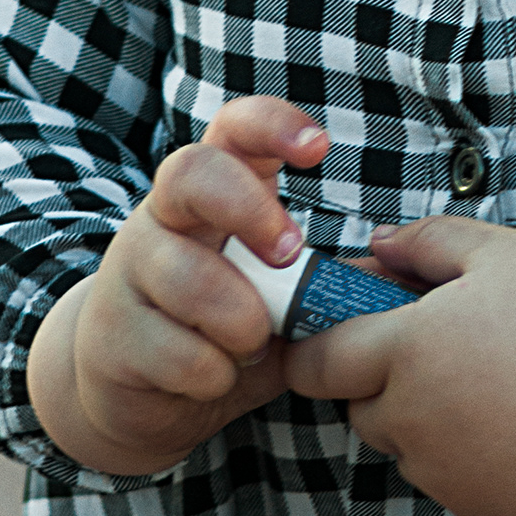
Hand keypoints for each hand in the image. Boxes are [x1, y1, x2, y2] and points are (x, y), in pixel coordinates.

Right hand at [25, 97, 326, 476]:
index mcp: (213, 192)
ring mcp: (129, 270)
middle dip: (249, 210)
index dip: (273, 124)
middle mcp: (164, 216)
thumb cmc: (224, 326)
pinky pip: (175, 351)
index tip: (319, 149)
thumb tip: (404, 274)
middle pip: (191, 172)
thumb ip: (323, 277)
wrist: (136, 391)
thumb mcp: (279, 293)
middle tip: (289, 256)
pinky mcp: (111, 333)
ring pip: (186, 275)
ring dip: (239, 321)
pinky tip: (213, 377)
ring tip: (250, 344)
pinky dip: (212, 374)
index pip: (233, 127)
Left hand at [282, 215, 515, 515]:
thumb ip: (425, 242)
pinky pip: (453, 483)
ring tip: (498, 386)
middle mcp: (412, 423)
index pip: (315, 364)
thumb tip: (374, 247)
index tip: (347, 334)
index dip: (322, 347)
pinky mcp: (483, 511)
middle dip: (386, 382)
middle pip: (361, 409)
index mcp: (405, 352)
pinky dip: (471, 459)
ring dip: (429, 422)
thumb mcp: (502, 252)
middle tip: (451, 351)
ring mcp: (446, 476)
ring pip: (407, 449)